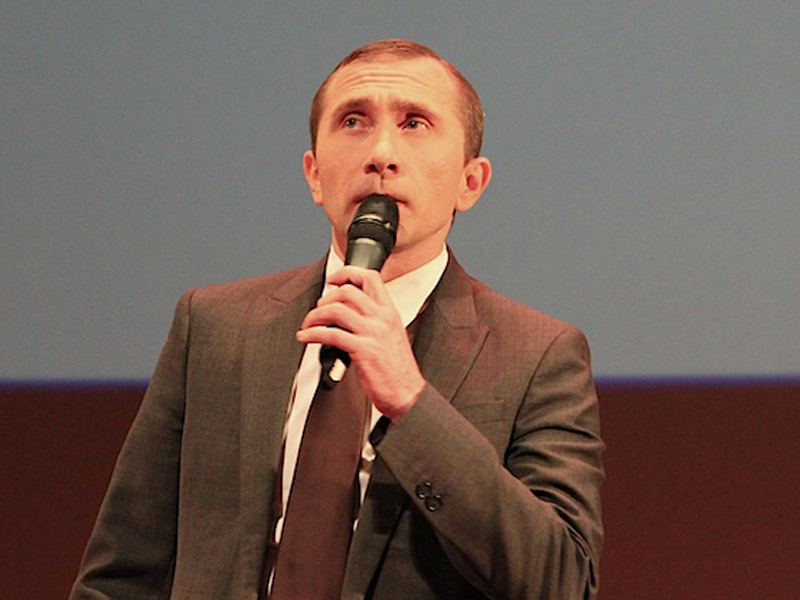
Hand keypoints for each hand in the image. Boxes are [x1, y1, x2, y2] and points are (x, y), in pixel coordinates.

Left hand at [296, 266, 424, 421]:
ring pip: (336, 310)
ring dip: (315, 316)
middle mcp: (382, 319)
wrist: (407, 395)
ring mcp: (373, 334)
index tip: (333, 280)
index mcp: (390, 312)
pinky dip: (312, 334)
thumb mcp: (391, 336)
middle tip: (318, 309)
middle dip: (326, 298)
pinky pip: (331, 335)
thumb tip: (350, 311)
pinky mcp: (363, 350)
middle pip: (348, 291)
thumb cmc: (397, 370)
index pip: (370, 278)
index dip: (348, 273)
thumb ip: (375, 320)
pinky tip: (306, 338)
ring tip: (308, 324)